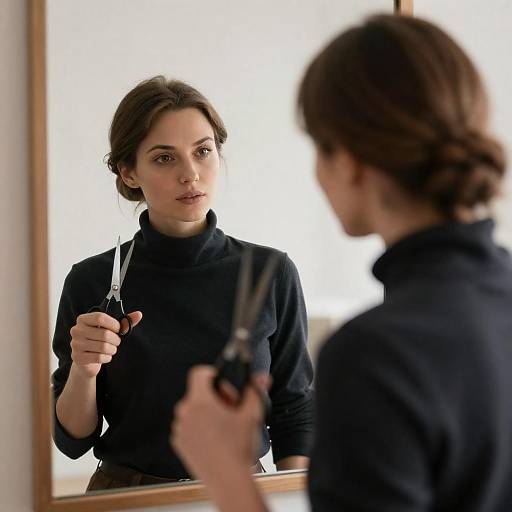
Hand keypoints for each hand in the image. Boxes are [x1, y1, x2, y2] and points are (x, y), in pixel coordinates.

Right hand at [69, 311, 142, 377]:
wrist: (87, 361)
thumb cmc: (100, 340)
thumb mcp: (111, 329)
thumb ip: (125, 321)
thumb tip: (139, 314)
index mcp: (83, 319)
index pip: (100, 317)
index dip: (114, 324)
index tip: (118, 329)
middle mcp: (76, 330)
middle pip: (104, 334)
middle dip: (116, 340)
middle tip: (116, 342)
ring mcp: (75, 344)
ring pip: (103, 347)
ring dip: (112, 350)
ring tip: (111, 349)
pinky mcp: (77, 357)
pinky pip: (99, 357)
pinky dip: (107, 358)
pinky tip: (105, 356)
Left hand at [171, 366, 270, 484]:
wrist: (228, 480)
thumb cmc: (238, 449)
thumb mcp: (251, 415)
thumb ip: (254, 391)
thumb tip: (261, 377)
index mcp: (200, 402)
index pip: (199, 374)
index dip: (213, 374)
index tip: (223, 385)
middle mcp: (185, 413)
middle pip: (198, 393)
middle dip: (215, 397)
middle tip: (230, 409)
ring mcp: (180, 429)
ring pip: (193, 410)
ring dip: (207, 413)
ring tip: (224, 427)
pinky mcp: (179, 443)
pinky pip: (188, 426)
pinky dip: (199, 428)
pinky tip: (215, 438)